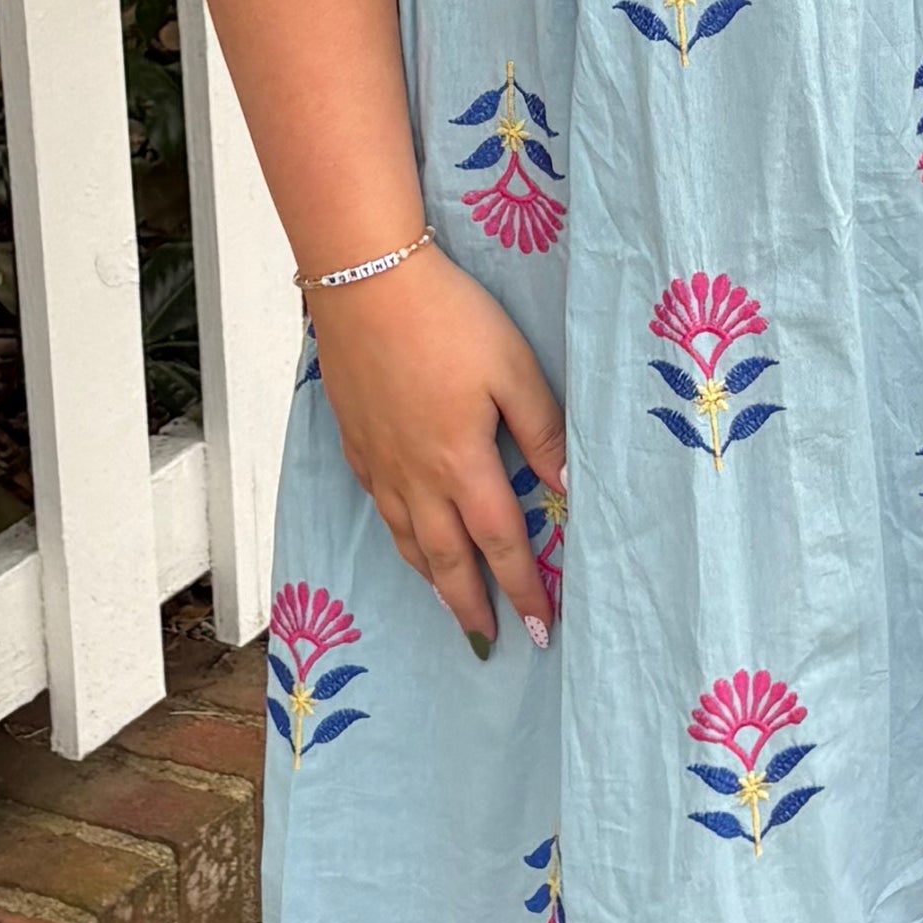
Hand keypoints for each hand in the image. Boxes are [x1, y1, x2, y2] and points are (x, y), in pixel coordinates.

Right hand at [309, 249, 569, 656]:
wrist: (365, 281)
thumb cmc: (448, 318)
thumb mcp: (513, 369)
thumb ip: (543, 432)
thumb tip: (568, 491)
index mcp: (461, 463)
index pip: (501, 544)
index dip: (522, 588)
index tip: (540, 626)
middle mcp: (415, 476)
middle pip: (446, 559)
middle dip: (469, 605)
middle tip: (486, 641)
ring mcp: (379, 461)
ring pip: (406, 539)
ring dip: (431, 578)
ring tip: (449, 603)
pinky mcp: (355, 440)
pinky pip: (378, 507)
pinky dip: (396, 536)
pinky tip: (404, 535)